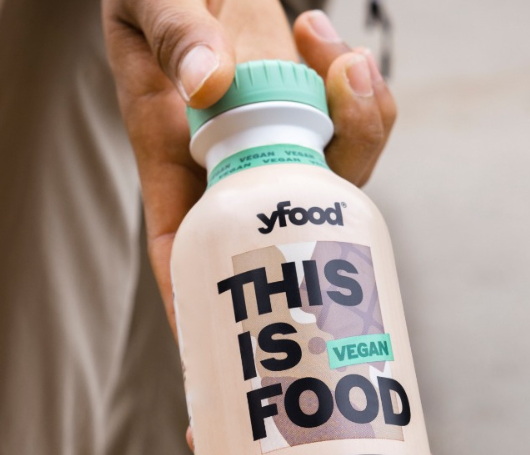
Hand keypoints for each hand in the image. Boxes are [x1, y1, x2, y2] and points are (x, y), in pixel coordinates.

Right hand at [102, 3, 396, 329]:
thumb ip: (172, 33)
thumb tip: (211, 82)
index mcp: (172, 158)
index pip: (187, 250)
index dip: (207, 302)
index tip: (228, 347)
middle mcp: (228, 164)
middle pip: (280, 223)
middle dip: (324, 202)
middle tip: (345, 90)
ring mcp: (272, 139)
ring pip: (328, 176)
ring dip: (355, 120)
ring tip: (329, 43)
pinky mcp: (306, 107)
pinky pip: (349, 122)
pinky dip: (358, 87)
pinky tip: (328, 38)